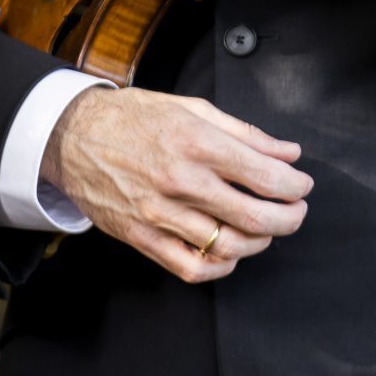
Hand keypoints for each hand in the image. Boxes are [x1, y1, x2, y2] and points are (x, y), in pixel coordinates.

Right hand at [40, 86, 312, 282]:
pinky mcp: (142, 237)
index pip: (264, 176)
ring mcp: (159, 213)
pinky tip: (230, 253)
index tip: (302, 186)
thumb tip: (288, 152)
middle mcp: (180, 180)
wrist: (74, 136)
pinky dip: (220, 267)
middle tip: (296, 212)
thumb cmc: (135, 117)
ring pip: (227, 246)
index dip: (295, 186)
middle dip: (289, 219)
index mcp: (196, 142)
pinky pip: (190, 267)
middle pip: (254, 216)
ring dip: (259, 243)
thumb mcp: (192, 108)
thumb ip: (245, 132)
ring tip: (265, 230)